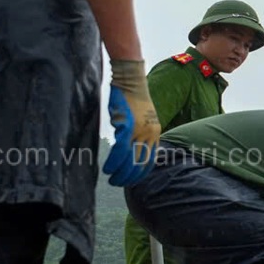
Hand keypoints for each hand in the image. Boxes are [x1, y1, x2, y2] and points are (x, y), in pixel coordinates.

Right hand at [103, 60, 160, 186]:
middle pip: (140, 164)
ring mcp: (139, 131)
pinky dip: (114, 162)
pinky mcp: (127, 126)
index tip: (131, 181)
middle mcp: (150, 134)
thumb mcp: (142, 119)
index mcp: (155, 133)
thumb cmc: (133, 100)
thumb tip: (129, 149)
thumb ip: (139, 134)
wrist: (131, 81)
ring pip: (130, 160)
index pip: (150, 160)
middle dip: (129, 177)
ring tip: (112, 179)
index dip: (140, 174)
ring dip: (120, 173)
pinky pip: (121, 150)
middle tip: (118, 183)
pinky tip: (108, 168)